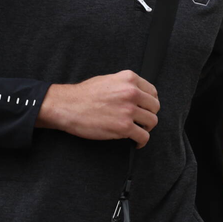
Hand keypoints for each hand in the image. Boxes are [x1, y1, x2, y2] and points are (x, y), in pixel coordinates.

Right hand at [38, 71, 159, 147]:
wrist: (68, 106)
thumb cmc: (84, 94)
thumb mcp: (108, 79)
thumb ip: (125, 85)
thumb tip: (138, 95)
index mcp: (129, 78)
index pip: (152, 91)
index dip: (149, 102)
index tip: (145, 109)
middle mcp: (131, 92)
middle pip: (154, 107)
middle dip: (149, 115)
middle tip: (141, 121)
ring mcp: (129, 110)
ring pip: (152, 122)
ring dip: (146, 128)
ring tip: (138, 131)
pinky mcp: (124, 126)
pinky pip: (143, 137)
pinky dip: (142, 142)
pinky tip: (136, 142)